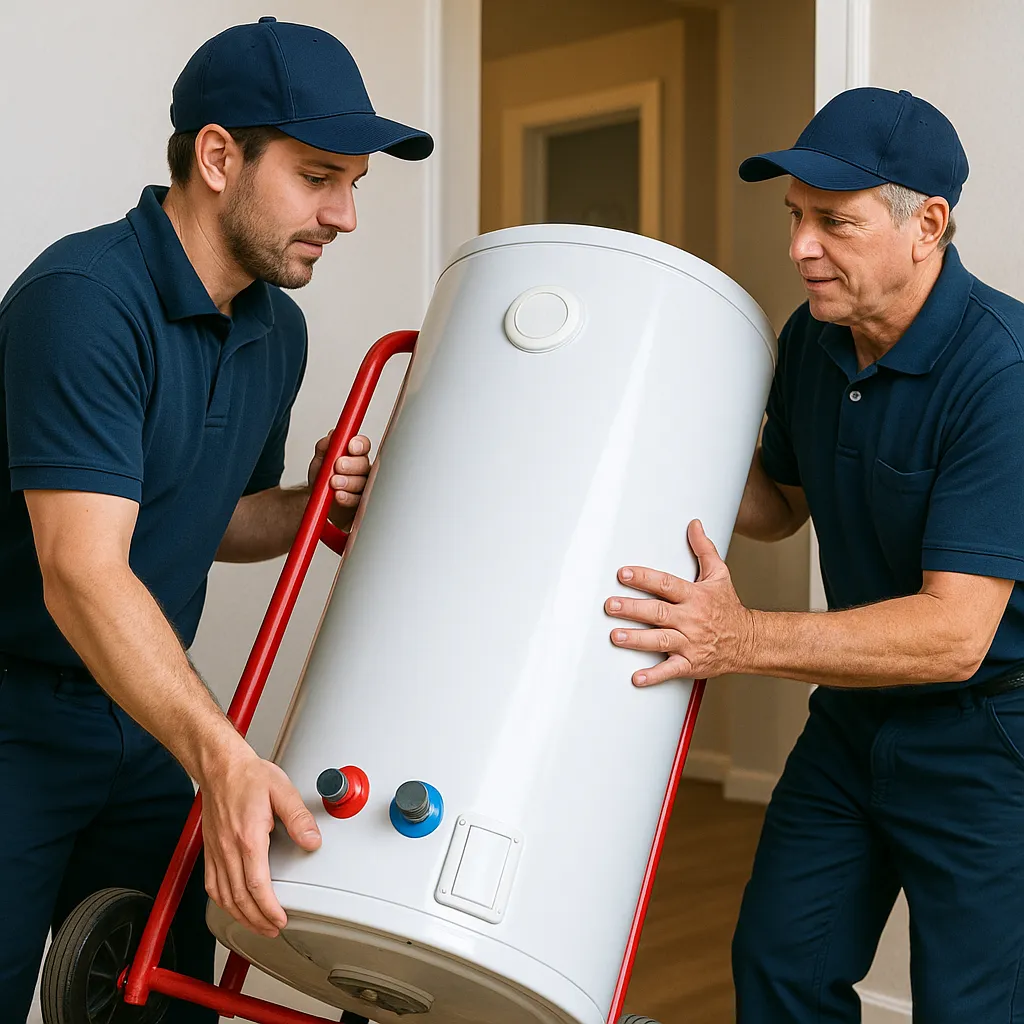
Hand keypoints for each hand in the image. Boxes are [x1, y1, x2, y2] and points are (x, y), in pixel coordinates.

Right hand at [200, 746, 320, 937]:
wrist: (219, 766)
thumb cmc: (248, 776)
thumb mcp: (282, 791)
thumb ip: (299, 818)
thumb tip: (312, 841)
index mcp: (248, 837)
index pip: (257, 885)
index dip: (269, 908)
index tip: (280, 919)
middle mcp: (228, 849)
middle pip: (240, 898)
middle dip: (257, 920)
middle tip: (273, 930)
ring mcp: (216, 851)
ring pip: (224, 896)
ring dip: (240, 916)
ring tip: (257, 925)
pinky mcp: (210, 850)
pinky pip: (212, 885)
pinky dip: (223, 903)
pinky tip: (233, 906)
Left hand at [308, 432, 371, 530]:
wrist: (320, 506)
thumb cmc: (323, 482)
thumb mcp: (319, 462)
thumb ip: (324, 447)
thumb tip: (332, 434)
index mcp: (353, 455)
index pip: (362, 445)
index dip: (359, 444)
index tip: (351, 446)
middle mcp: (361, 469)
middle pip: (364, 463)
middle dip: (352, 464)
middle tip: (338, 466)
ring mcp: (363, 486)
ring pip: (363, 482)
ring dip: (348, 482)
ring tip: (333, 483)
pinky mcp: (362, 502)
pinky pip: (359, 500)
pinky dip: (348, 497)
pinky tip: (339, 495)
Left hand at [605, 520, 754, 685]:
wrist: (748, 641)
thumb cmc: (728, 608)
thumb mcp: (719, 575)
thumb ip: (704, 549)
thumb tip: (694, 525)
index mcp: (695, 596)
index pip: (666, 584)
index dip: (644, 578)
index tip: (623, 574)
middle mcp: (691, 619)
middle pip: (658, 612)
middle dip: (632, 609)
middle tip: (609, 605)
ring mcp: (690, 643)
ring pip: (661, 640)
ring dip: (637, 639)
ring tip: (615, 636)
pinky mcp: (691, 663)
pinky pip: (671, 670)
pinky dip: (654, 676)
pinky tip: (636, 678)